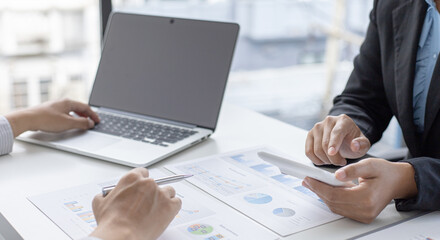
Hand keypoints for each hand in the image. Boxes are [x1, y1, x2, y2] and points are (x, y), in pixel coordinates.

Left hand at [5, 99, 99, 136]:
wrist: (28, 119)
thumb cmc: (46, 119)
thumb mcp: (68, 123)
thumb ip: (81, 123)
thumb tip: (90, 123)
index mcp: (68, 102)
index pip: (86, 107)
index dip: (93, 115)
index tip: (97, 121)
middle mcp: (62, 102)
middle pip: (79, 108)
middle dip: (87, 115)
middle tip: (91, 122)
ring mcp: (55, 106)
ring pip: (71, 111)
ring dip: (79, 117)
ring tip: (82, 123)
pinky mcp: (50, 111)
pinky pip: (65, 113)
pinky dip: (71, 118)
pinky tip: (68, 123)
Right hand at [90, 168, 181, 239]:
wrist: (121, 236)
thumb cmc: (111, 222)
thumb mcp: (99, 203)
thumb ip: (106, 194)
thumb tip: (107, 195)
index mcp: (132, 179)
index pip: (142, 173)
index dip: (142, 182)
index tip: (142, 188)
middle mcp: (148, 183)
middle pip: (156, 183)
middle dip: (152, 192)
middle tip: (147, 204)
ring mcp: (161, 194)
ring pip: (169, 191)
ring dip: (165, 198)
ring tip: (158, 209)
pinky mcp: (170, 206)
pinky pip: (177, 202)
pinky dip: (173, 207)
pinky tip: (167, 213)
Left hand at [302, 158, 417, 222]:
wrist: (398, 182)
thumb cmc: (385, 173)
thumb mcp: (369, 165)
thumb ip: (352, 170)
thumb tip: (337, 175)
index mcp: (367, 198)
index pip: (335, 195)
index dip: (319, 187)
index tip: (309, 179)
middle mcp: (365, 210)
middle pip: (333, 202)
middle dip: (318, 190)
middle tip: (308, 180)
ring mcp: (364, 215)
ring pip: (335, 207)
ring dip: (323, 195)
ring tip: (314, 183)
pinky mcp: (362, 216)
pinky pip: (341, 209)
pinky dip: (332, 200)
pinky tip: (326, 190)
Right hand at [305, 114, 370, 165]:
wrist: (345, 138)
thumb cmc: (353, 141)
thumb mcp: (363, 144)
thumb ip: (362, 144)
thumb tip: (354, 145)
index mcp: (343, 120)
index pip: (336, 132)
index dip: (334, 143)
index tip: (332, 153)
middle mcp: (328, 121)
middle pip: (325, 144)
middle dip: (332, 158)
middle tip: (341, 162)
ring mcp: (317, 127)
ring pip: (316, 149)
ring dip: (325, 160)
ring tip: (334, 160)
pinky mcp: (310, 135)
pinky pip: (308, 151)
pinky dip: (316, 160)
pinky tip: (325, 160)